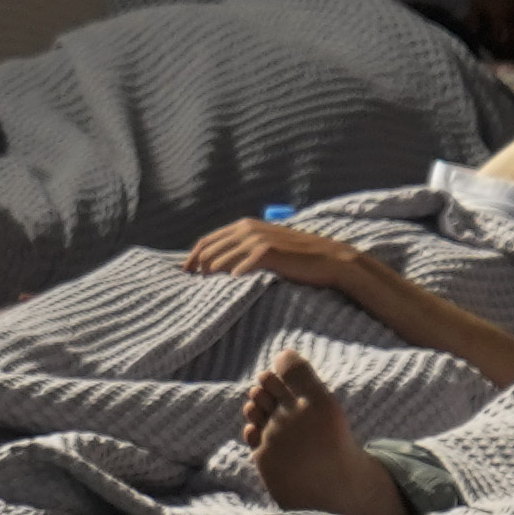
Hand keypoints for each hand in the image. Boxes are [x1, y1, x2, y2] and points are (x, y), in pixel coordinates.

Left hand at [183, 215, 376, 291]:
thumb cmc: (297, 258)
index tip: (184, 273)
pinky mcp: (270, 250)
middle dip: (197, 267)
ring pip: (221, 257)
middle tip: (192, 285)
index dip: (192, 257)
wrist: (329, 258)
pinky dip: (235, 274)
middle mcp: (247, 228)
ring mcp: (258, 238)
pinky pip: (244, 263)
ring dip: (212, 274)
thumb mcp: (266, 247)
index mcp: (244, 226)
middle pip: (209, 249)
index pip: (207, 240)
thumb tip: (218, 266)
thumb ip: (243, 250)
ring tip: (208, 288)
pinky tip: (233, 283)